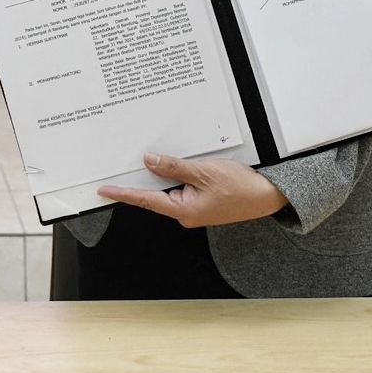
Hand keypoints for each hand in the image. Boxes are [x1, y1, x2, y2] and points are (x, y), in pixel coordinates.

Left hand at [98, 152, 287, 227]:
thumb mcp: (204, 171)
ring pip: (169, 189)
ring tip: (150, 159)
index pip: (145, 200)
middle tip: (121, 165)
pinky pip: (182, 188)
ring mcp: (194, 209)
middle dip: (141, 179)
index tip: (103, 191)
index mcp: (183, 210)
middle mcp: (186, 213)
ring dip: (161, 175)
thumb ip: (174, 167)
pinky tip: (173, 164)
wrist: (268, 195)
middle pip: (155, 194)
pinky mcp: (202, 202)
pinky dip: (175, 176)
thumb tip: (149, 162)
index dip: (123, 194)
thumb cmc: (240, 186)